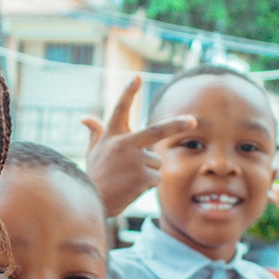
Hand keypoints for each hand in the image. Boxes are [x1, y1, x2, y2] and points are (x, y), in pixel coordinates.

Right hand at [83, 76, 195, 216]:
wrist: (93, 201)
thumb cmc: (94, 175)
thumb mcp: (92, 152)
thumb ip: (94, 133)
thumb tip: (85, 118)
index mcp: (112, 135)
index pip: (121, 109)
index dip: (128, 92)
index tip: (137, 77)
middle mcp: (124, 144)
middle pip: (157, 131)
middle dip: (177, 125)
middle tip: (193, 121)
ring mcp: (135, 160)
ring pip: (156, 162)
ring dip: (148, 171)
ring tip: (129, 180)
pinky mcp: (142, 176)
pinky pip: (156, 177)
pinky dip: (148, 184)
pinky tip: (132, 188)